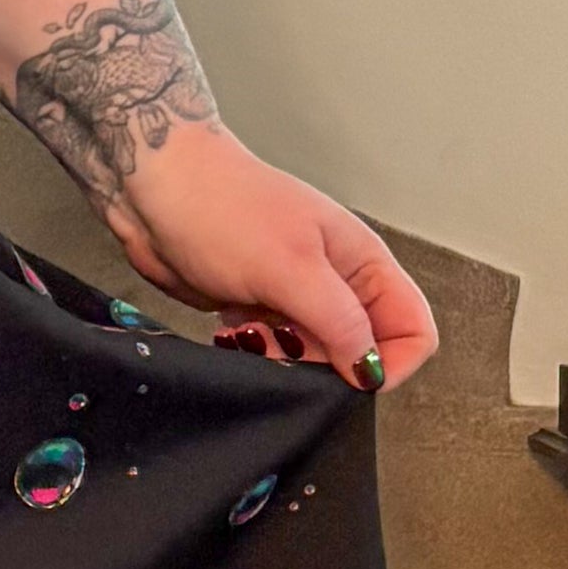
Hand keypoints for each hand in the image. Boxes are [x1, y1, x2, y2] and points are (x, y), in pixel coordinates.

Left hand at [94, 121, 435, 391]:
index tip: (350, 379)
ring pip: (318, 358)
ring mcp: (298, 297)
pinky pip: (277, 352)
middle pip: (364, 351)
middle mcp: (339, 282)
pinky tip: (233, 332)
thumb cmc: (222, 209)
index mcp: (363, 263)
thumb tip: (370, 370)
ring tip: (251, 334)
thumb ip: (339, 321)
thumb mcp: (291, 268)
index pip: (414, 328)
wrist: (153, 189)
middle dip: (328, 366)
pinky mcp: (261, 309)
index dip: (392, 362)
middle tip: (284, 348)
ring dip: (287, 362)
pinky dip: (259, 354)